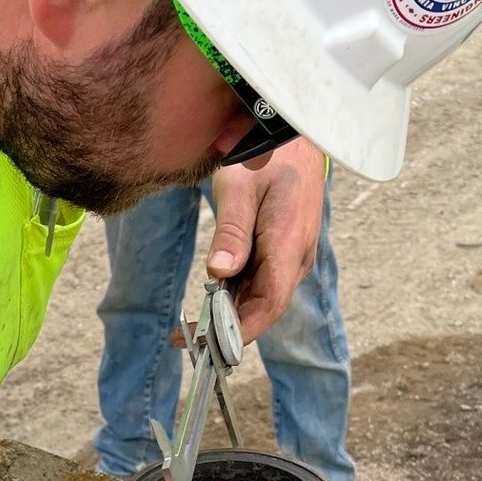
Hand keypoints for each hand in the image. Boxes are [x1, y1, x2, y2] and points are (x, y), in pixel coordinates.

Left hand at [206, 137, 325, 342]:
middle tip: (184, 339)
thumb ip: (231, 232)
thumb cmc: (263, 156)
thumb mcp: (239, 189)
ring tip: (190, 328)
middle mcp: (297, 257)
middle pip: (265, 307)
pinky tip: (211, 301)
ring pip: (262, 298)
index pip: (270, 303)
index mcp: (289, 243)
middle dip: (228, 329)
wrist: (292, 136)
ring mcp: (293, 257)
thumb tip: (220, 273)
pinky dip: (237, 297)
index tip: (208, 344)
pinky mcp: (284, 254)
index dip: (240, 330)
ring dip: (230, 315)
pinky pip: (262, 283)